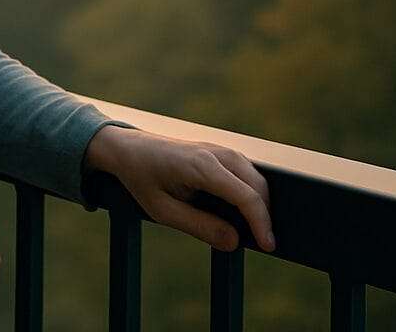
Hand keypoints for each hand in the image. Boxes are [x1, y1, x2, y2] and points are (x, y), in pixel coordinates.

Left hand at [89, 127, 275, 252]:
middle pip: (257, 185)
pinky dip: (250, 190)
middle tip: (262, 244)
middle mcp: (214, 152)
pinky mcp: (216, 151)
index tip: (268, 247)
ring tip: (254, 230)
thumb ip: (199, 227)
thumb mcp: (163, 211)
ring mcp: (217, 148)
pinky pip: (244, 170)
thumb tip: (235, 242)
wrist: (126, 148)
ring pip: (254, 175)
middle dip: (265, 215)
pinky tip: (243, 211)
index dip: (262, 223)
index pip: (246, 196)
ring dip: (260, 202)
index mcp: (201, 166)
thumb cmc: (142, 179)